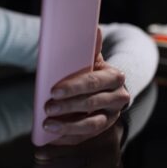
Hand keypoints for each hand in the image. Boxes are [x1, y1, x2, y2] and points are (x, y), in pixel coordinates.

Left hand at [43, 28, 129, 144]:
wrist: (107, 86)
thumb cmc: (93, 69)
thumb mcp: (93, 58)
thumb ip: (91, 47)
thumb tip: (94, 29)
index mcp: (115, 77)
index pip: (93, 83)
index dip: (74, 88)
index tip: (53, 91)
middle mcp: (119, 98)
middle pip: (92, 104)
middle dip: (68, 107)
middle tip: (47, 107)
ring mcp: (113, 116)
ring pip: (92, 125)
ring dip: (68, 127)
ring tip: (47, 125)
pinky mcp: (105, 129)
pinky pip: (87, 137)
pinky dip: (69, 138)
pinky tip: (53, 137)